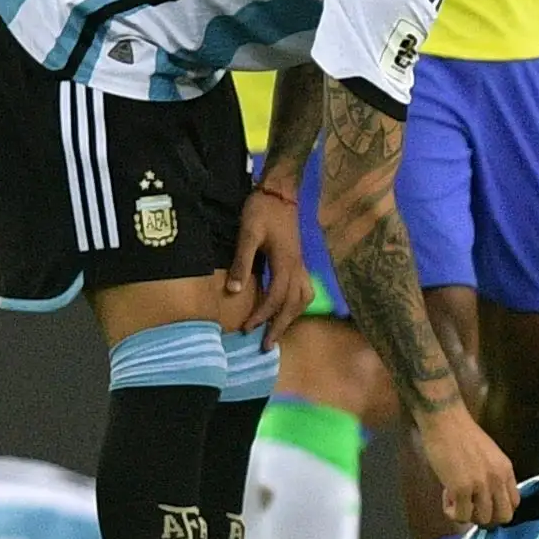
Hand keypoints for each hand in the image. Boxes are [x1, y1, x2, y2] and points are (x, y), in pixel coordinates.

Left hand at [228, 186, 311, 340]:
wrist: (279, 191)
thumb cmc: (261, 210)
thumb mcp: (247, 233)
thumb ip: (241, 262)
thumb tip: (232, 291)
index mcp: (285, 262)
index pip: (276, 297)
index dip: (262, 315)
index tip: (247, 328)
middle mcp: (297, 266)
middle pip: (293, 304)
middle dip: (279, 327)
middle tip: (266, 347)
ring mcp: (300, 263)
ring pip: (303, 299)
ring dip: (291, 317)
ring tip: (278, 331)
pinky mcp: (299, 260)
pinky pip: (305, 289)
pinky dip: (298, 304)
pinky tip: (288, 308)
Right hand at [416, 400, 518, 526]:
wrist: (445, 420)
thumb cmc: (461, 434)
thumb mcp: (489, 455)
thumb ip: (492, 475)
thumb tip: (486, 499)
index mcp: (506, 469)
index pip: (514, 503)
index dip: (497, 508)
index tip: (481, 502)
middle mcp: (498, 478)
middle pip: (504, 517)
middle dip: (486, 518)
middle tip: (468, 507)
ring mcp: (481, 484)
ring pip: (483, 520)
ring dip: (467, 514)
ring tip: (455, 497)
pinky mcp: (462, 488)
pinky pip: (461, 516)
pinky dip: (452, 512)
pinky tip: (446, 495)